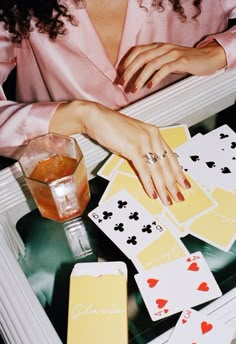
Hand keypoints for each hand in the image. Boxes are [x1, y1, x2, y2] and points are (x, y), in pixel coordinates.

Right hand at [51, 100, 190, 205]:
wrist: (96, 118)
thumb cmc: (111, 127)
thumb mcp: (132, 138)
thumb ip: (143, 150)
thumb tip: (149, 168)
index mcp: (154, 133)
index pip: (171, 156)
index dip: (178, 172)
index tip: (184, 183)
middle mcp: (152, 136)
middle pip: (167, 165)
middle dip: (173, 184)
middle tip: (178, 197)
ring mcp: (143, 141)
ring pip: (157, 169)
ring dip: (163, 188)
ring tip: (167, 199)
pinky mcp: (132, 147)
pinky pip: (144, 169)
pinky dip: (148, 183)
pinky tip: (152, 192)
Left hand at [118, 41, 225, 92]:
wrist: (207, 58)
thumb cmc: (185, 61)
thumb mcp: (167, 60)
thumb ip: (154, 65)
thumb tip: (138, 77)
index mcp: (158, 46)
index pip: (137, 51)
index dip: (126, 62)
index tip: (119, 75)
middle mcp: (163, 48)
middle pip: (141, 58)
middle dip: (129, 72)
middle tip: (122, 84)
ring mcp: (172, 54)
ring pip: (151, 65)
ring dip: (140, 78)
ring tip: (135, 89)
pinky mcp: (180, 61)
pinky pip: (164, 69)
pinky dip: (155, 78)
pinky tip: (150, 86)